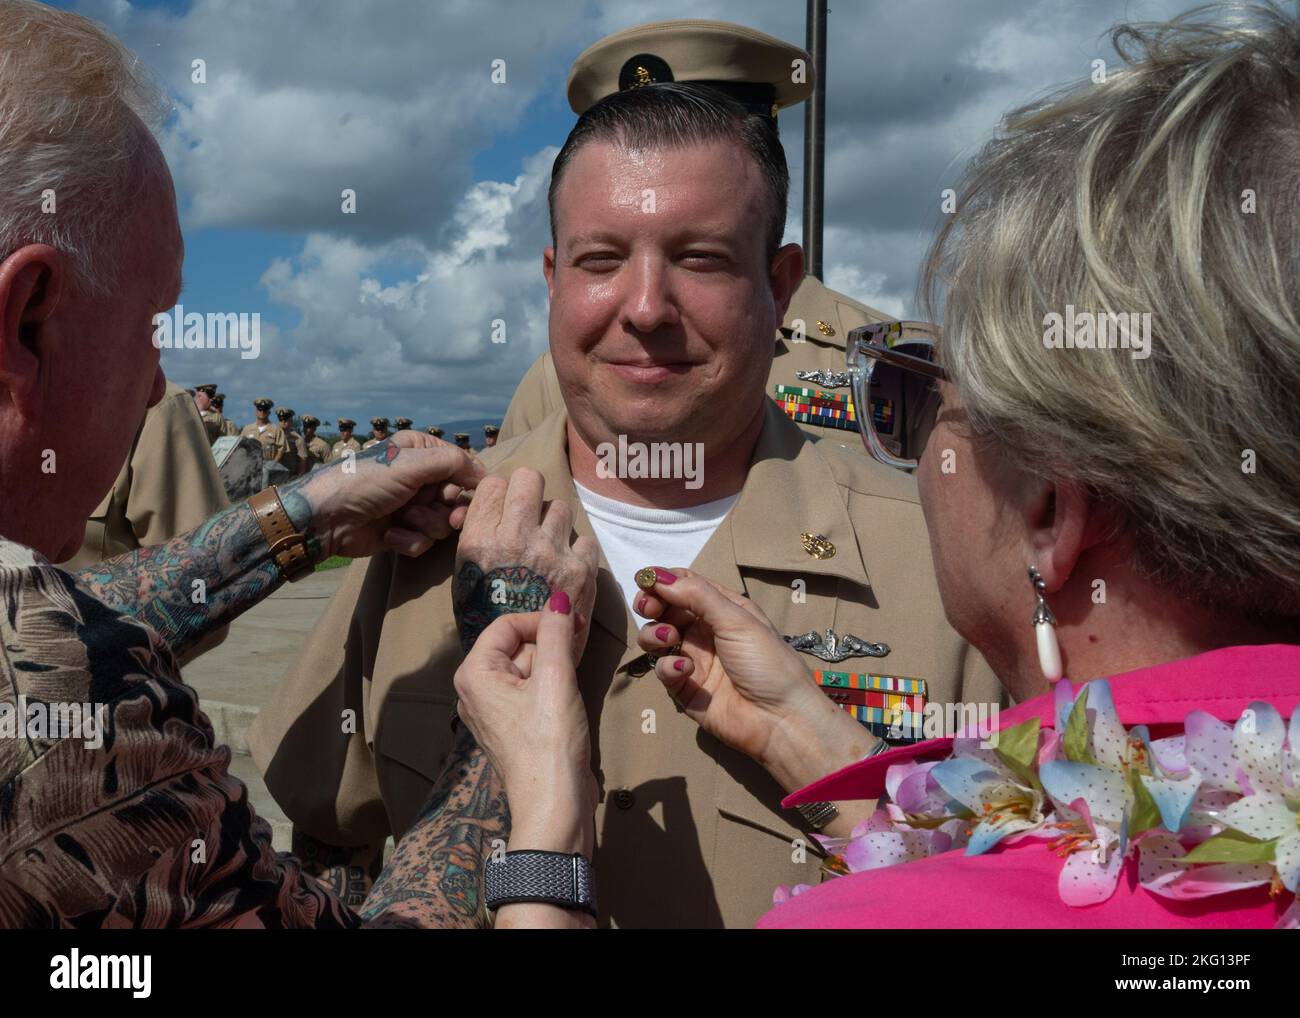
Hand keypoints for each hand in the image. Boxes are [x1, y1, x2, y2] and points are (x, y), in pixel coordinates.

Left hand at [283, 431, 485, 559]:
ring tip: (403, 519)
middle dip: (447, 509)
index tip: (458, 493)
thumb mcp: (410, 465)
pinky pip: (425, 541)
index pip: (462, 466)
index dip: (466, 483)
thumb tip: (484, 474)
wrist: (327, 519)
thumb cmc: (365, 482)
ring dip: (425, 525)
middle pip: (457, 498)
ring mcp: (412, 506)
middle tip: (445, 517)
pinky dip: (409, 540)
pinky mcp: (404, 532)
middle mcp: (420, 478)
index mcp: (421, 452)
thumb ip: (452, 463)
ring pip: (443, 523)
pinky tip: (390, 534)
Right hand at [453, 468, 598, 653]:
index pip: (494, 483)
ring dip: (554, 523)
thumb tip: (483, 509)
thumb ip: (476, 538)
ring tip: (548, 548)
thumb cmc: (486, 624)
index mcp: (481, 541)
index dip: (501, 493)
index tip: (504, 507)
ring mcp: (551, 552)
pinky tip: (567, 568)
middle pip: (530, 479)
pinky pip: (585, 540)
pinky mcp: (580, 570)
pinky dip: (577, 552)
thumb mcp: (465, 578)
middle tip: (529, 513)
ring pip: (560, 507)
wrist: (520, 670)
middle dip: (529, 491)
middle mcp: (515, 539)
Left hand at [453, 597, 595, 857]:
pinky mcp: (510, 729)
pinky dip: (549, 689)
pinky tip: (567, 701)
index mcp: (474, 673)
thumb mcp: (556, 677)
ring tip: (572, 684)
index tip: (574, 623)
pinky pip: (528, 694)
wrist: (554, 804)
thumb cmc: (550, 739)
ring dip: (552, 668)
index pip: (506, 625)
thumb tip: (557, 597)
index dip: (540, 619)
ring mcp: (491, 712)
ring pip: (525, 670)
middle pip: (515, 647)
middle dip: (548, 645)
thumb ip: (556, 632)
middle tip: (579, 650)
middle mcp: (474, 690)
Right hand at [634, 567, 874, 792]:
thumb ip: (697, 595)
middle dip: (651, 605)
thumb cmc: (767, 662)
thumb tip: (658, 575)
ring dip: (654, 634)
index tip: (644, 580)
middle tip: (648, 608)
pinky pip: (663, 671)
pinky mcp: (684, 689)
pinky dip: (668, 667)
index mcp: (722, 609)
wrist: (780, 719)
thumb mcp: (737, 620)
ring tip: (668, 639)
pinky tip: (684, 671)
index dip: (663, 580)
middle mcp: (705, 631)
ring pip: (657, 639)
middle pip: (665, 609)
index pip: (685, 585)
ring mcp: (693, 660)